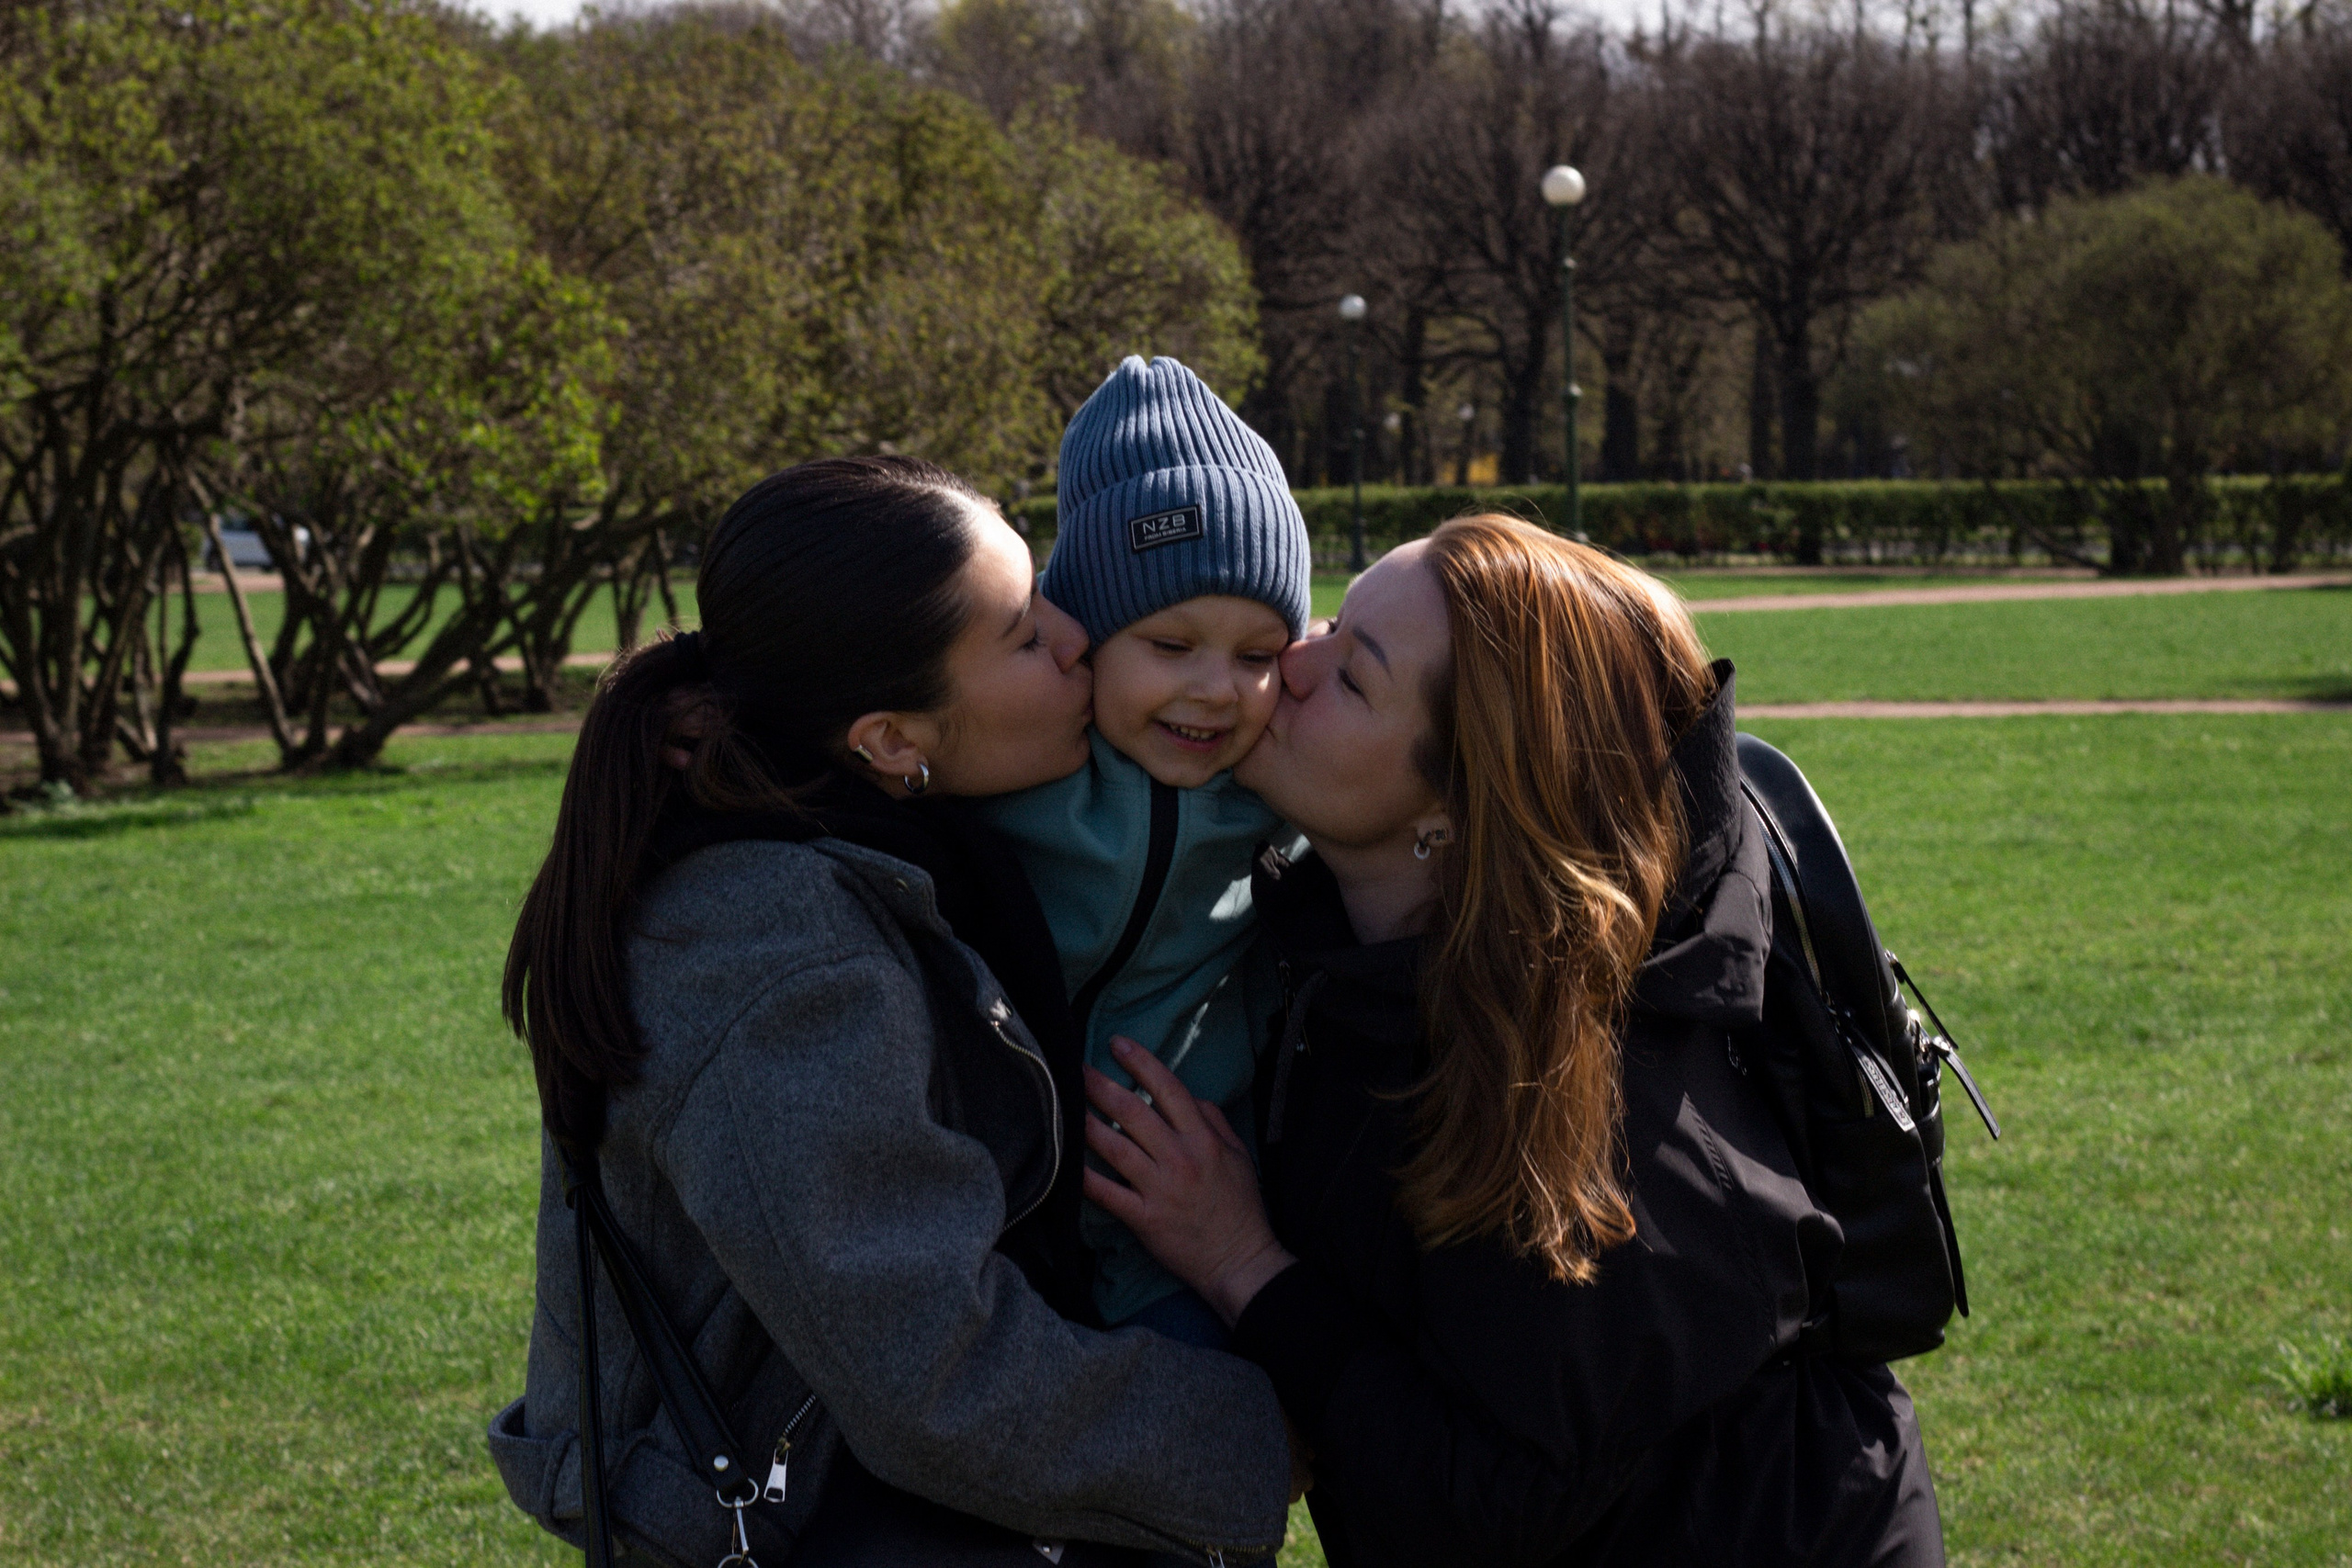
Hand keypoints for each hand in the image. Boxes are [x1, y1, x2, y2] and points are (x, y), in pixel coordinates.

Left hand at [1083, 1037, 1294, 1327]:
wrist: (1239, 1259)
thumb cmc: (1240, 1206)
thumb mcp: (1238, 1155)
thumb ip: (1214, 1120)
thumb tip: (1189, 1096)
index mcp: (1203, 1139)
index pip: (1168, 1090)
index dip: (1141, 1063)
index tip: (1118, 1044)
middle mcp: (1179, 1158)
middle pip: (1132, 1112)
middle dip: (1100, 1086)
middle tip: (1076, 1069)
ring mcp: (1159, 1188)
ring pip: (1113, 1147)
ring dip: (1085, 1123)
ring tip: (1065, 1105)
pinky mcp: (1144, 1217)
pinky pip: (1106, 1193)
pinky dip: (1083, 1177)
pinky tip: (1065, 1160)